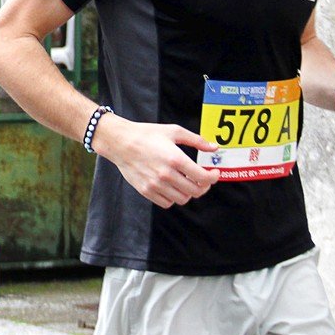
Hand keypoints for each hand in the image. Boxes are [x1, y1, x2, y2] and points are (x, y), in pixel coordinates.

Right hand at [92, 114, 220, 208]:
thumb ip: (197, 140)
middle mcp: (166, 174)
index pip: (203, 178)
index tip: (214, 174)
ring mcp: (155, 184)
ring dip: (188, 192)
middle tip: (202, 179)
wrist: (119, 141)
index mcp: (175, 159)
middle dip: (203, 186)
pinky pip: (167, 202)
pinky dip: (173, 197)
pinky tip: (172, 186)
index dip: (213, 177)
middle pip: (195, 191)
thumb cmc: (146, 134)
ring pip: (182, 199)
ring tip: (186, 182)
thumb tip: (214, 147)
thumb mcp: (173, 131)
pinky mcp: (146, 190)